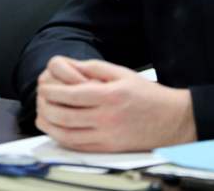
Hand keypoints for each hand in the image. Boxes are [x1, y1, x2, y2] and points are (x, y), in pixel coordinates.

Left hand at [35, 56, 196, 151]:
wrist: (174, 120)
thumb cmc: (148, 95)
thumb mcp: (121, 73)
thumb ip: (92, 68)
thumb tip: (68, 65)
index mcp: (109, 96)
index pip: (69, 95)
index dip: (50, 91)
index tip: (43, 86)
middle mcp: (107, 118)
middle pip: (64, 116)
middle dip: (45, 106)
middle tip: (39, 100)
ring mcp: (107, 136)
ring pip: (67, 135)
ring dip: (48, 125)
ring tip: (41, 115)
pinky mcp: (108, 148)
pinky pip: (78, 147)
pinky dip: (61, 139)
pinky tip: (55, 129)